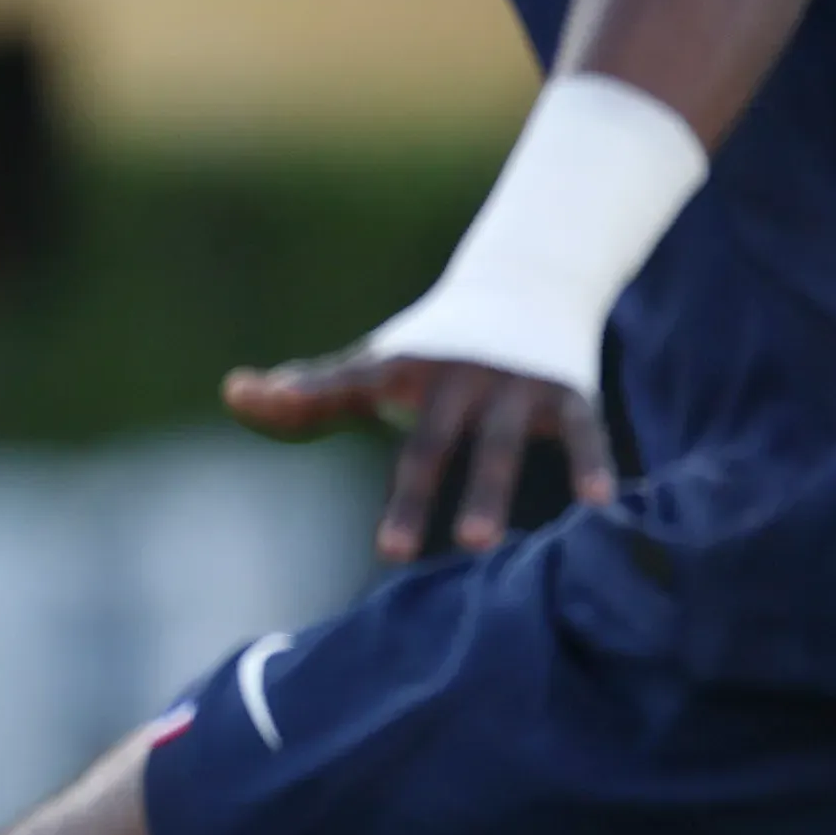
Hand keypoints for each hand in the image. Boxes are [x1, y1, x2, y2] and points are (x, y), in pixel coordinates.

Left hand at [223, 347, 615, 562]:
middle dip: (413, 494)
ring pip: (499, 446)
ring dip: (487, 493)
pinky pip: (581, 435)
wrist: (531, 281)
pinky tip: (599, 505)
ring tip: (476, 547)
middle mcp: (456, 374)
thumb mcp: (377, 364)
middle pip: (429, 442)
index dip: (306, 392)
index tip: (266, 398)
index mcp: (402, 365)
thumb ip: (312, 393)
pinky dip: (591, 466)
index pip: (346, 380)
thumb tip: (236, 395)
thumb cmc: (436, 346)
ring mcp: (515, 384)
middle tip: (392, 552)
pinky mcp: (568, 393)